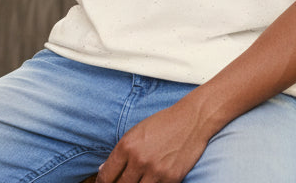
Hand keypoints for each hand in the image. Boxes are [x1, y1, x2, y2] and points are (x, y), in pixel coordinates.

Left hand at [95, 103, 209, 182]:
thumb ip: (120, 152)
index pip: (106, 175)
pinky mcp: (171, 178)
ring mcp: (155, 171)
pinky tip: (150, 181)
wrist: (192, 120)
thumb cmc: (163, 123)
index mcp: (126, 146)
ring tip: (135, 182)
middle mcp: (139, 160)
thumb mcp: (136, 132)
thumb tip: (103, 169)